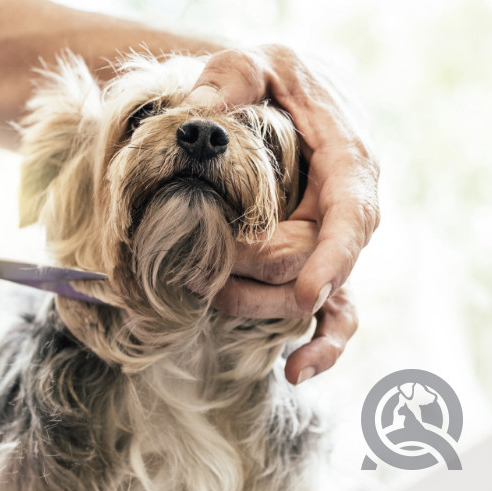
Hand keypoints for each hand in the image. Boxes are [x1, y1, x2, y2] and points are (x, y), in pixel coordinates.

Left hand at [188, 45, 379, 383]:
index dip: (330, 260)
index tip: (303, 295)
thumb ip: (230, 80)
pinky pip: (333, 307)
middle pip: (317, 263)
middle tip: (201, 262)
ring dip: (268, 307)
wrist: (288, 87)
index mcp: (346, 160)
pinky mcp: (317, 252)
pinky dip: (321, 341)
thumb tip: (199, 115)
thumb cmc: (274, 76)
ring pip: (321, 293)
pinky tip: (297, 370)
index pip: (350, 216)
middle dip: (260, 275)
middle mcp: (348, 205)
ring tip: (215, 301)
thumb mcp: (251, 62)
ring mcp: (333, 234)